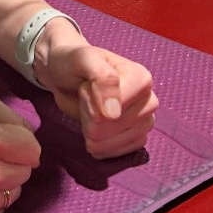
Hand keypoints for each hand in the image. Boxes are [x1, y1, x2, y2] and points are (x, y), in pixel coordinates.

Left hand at [37, 39, 157, 160]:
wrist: (64, 76)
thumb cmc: (74, 63)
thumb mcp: (83, 59)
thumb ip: (102, 78)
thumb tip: (114, 114)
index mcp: (141, 78)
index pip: (118, 105)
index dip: (95, 103)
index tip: (85, 88)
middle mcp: (148, 100)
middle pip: (118, 126)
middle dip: (92, 118)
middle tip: (85, 100)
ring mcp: (143, 121)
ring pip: (119, 142)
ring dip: (94, 134)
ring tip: (88, 114)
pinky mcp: (134, 137)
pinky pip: (121, 153)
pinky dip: (100, 147)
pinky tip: (91, 133)